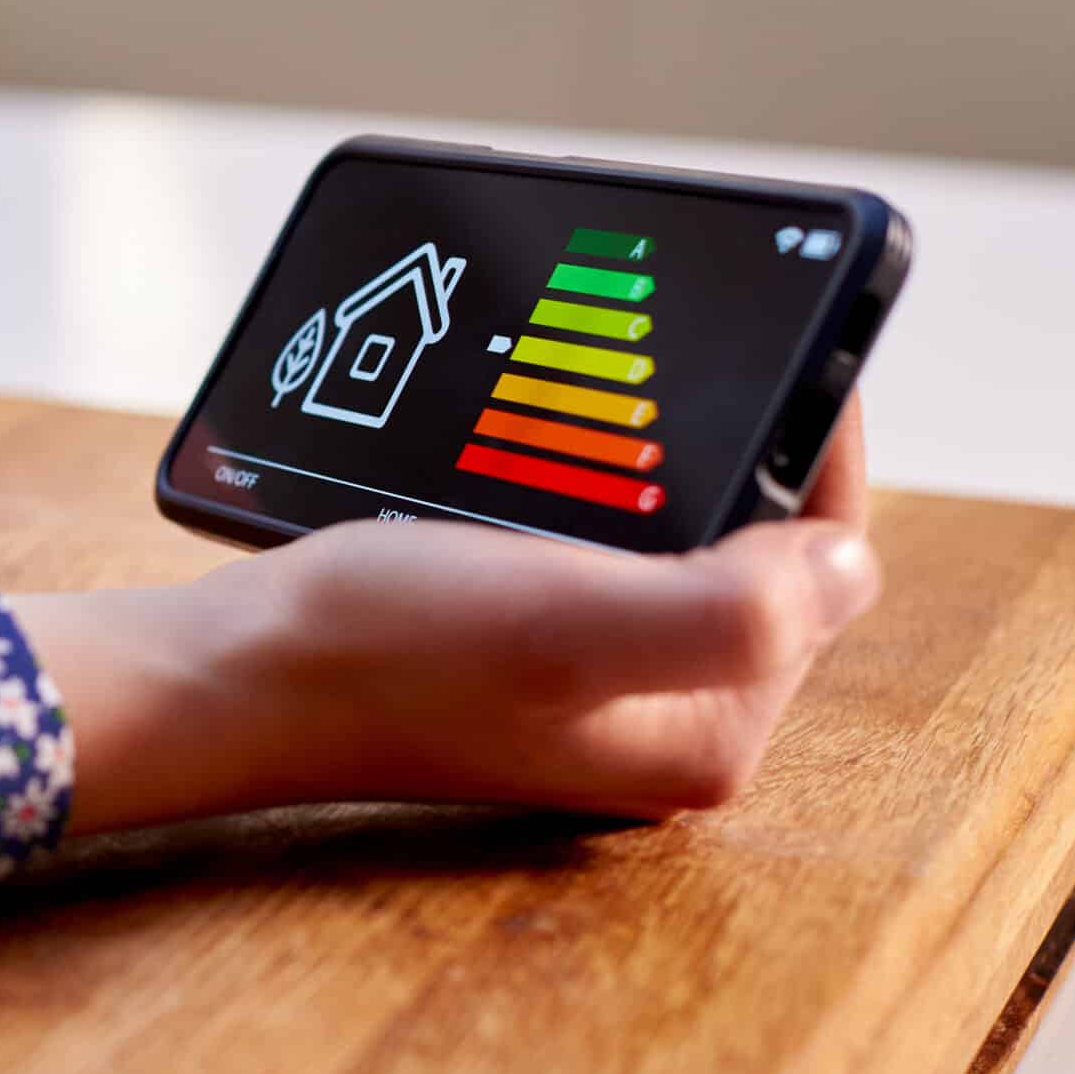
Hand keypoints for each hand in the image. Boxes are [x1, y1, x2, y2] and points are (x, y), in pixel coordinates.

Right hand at [18, 399, 877, 830]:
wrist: (225, 674)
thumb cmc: (378, 650)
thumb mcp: (568, 622)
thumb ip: (734, 608)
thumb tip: (848, 560)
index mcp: (701, 730)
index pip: (822, 569)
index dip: (816, 447)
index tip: (788, 344)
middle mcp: (654, 717)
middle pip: (754, 552)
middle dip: (734, 447)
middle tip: (691, 351)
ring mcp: (582, 687)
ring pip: (673, 540)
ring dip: (659, 458)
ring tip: (620, 378)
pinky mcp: (517, 652)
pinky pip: (596, 545)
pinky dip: (587, 484)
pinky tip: (545, 442)